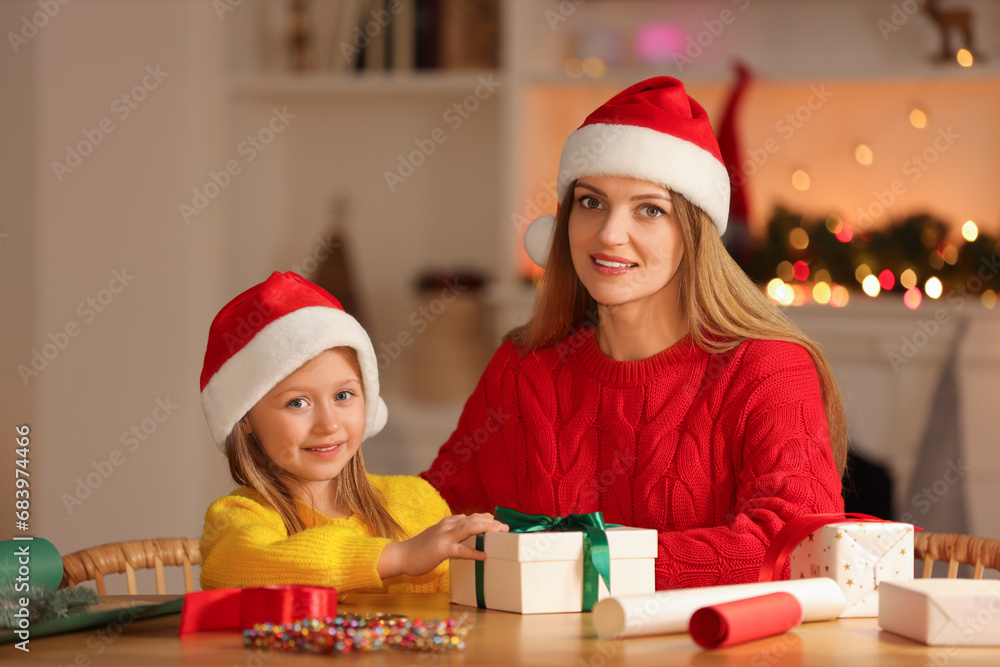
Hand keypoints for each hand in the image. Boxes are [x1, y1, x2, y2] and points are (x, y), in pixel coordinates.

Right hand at [378, 513, 507, 578]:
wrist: (401, 555)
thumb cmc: (421, 548)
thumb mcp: (438, 535)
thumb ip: (453, 530)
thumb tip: (467, 526)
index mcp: (448, 522)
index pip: (471, 516)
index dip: (487, 518)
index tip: (500, 522)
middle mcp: (447, 525)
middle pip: (474, 519)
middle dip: (492, 522)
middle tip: (507, 527)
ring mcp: (444, 537)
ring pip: (469, 529)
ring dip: (487, 530)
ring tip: (501, 533)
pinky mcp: (441, 550)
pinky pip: (460, 550)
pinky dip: (473, 552)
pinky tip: (484, 555)